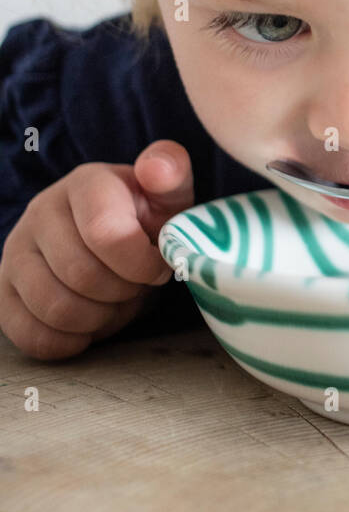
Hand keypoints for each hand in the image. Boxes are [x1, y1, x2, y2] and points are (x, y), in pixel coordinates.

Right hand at [0, 140, 194, 359]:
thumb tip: (158, 169)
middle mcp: (41, 211)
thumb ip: (171, 173)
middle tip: (136, 285)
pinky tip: (89, 326)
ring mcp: (16, 251)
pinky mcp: (3, 290)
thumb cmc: (143, 218)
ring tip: (114, 301)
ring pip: (54, 308)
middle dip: (122, 292)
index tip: (159, 268)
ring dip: (97, 318)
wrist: (110, 237)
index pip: (105, 234)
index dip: (141, 265)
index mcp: (85, 183)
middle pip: (81, 275)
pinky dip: (68, 342)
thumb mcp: (166, 194)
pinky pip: (30, 334)